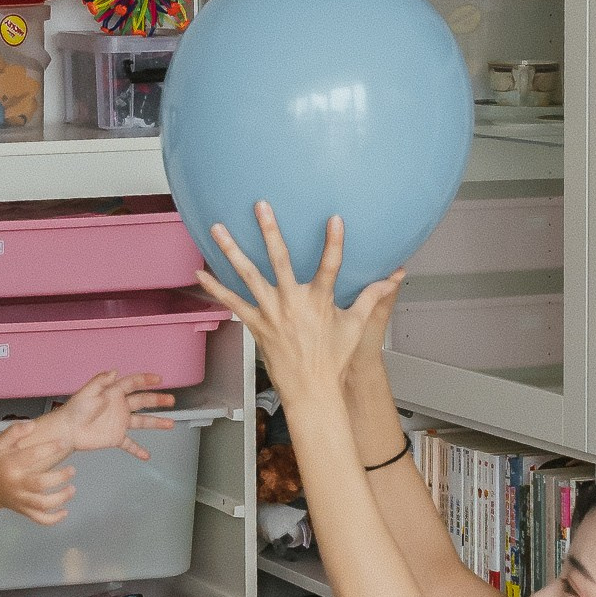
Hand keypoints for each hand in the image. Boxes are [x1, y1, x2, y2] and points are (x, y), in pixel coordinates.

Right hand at [0, 418, 76, 522]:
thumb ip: (14, 432)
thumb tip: (32, 425)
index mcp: (11, 465)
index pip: (33, 456)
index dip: (50, 448)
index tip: (64, 442)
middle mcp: (16, 484)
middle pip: (41, 484)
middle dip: (59, 477)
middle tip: (72, 470)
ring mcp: (21, 500)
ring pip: (42, 504)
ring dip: (60, 498)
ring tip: (72, 489)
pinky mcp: (24, 511)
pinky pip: (40, 519)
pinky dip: (53, 519)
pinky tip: (65, 512)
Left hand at [44, 368, 169, 459]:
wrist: (66, 431)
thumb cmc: (74, 410)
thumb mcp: (87, 392)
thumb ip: (101, 381)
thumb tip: (114, 372)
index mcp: (113, 393)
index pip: (133, 384)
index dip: (145, 380)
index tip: (158, 379)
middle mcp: (119, 407)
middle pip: (142, 401)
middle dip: (157, 400)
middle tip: (171, 400)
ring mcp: (119, 423)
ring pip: (142, 422)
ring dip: (156, 423)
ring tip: (169, 424)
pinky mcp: (115, 437)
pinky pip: (129, 444)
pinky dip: (138, 450)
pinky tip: (146, 455)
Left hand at [197, 204, 401, 414]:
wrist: (311, 389)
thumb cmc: (334, 358)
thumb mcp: (356, 325)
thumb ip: (372, 296)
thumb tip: (395, 277)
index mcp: (319, 300)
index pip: (331, 266)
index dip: (334, 243)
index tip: (334, 219)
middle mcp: (292, 302)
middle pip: (280, 260)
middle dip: (270, 231)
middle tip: (261, 206)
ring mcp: (271, 312)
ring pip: (248, 275)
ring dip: (232, 250)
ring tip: (218, 228)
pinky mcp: (256, 324)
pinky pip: (232, 302)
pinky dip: (215, 288)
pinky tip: (200, 273)